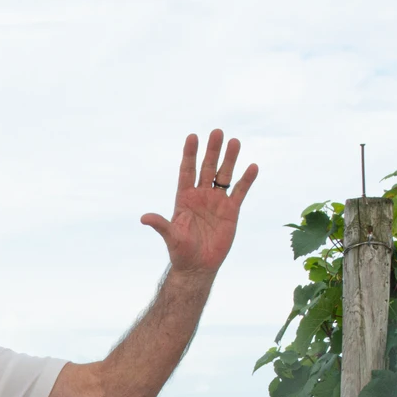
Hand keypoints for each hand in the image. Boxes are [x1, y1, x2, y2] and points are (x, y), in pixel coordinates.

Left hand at [140, 130, 257, 276]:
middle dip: (212, 151)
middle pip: (207, 168)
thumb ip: (161, 225)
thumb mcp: (171, 237)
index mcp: (184, 198)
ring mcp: (216, 201)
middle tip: (217, 132)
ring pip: (224, 175)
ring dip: (230, 159)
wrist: (198, 265)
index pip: (187, 171)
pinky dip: (246, 180)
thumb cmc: (181, 251)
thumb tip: (144, 218)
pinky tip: (252, 167)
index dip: (190, 154)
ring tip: (235, 142)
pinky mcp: (231, 211)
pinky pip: (240, 192)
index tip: (192, 136)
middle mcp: (201, 196)